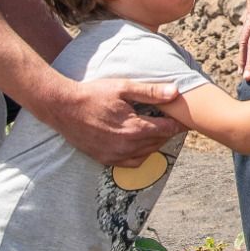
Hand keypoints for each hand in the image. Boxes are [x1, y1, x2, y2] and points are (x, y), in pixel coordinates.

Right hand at [44, 78, 183, 166]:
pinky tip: (141, 144)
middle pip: (158, 142)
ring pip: (147, 153)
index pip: (166, 129)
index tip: (186, 120)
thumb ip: (150, 92)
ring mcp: (115, 155)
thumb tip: (175, 92)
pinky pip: (131, 163)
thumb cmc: (93, 95)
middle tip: (173, 123)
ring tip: (159, 131)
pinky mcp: (105, 159)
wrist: (63, 108)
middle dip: (168, 132)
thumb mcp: (123, 88)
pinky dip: (141, 155)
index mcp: (135, 128)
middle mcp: (127, 145)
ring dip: (156, 143)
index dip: (178, 124)